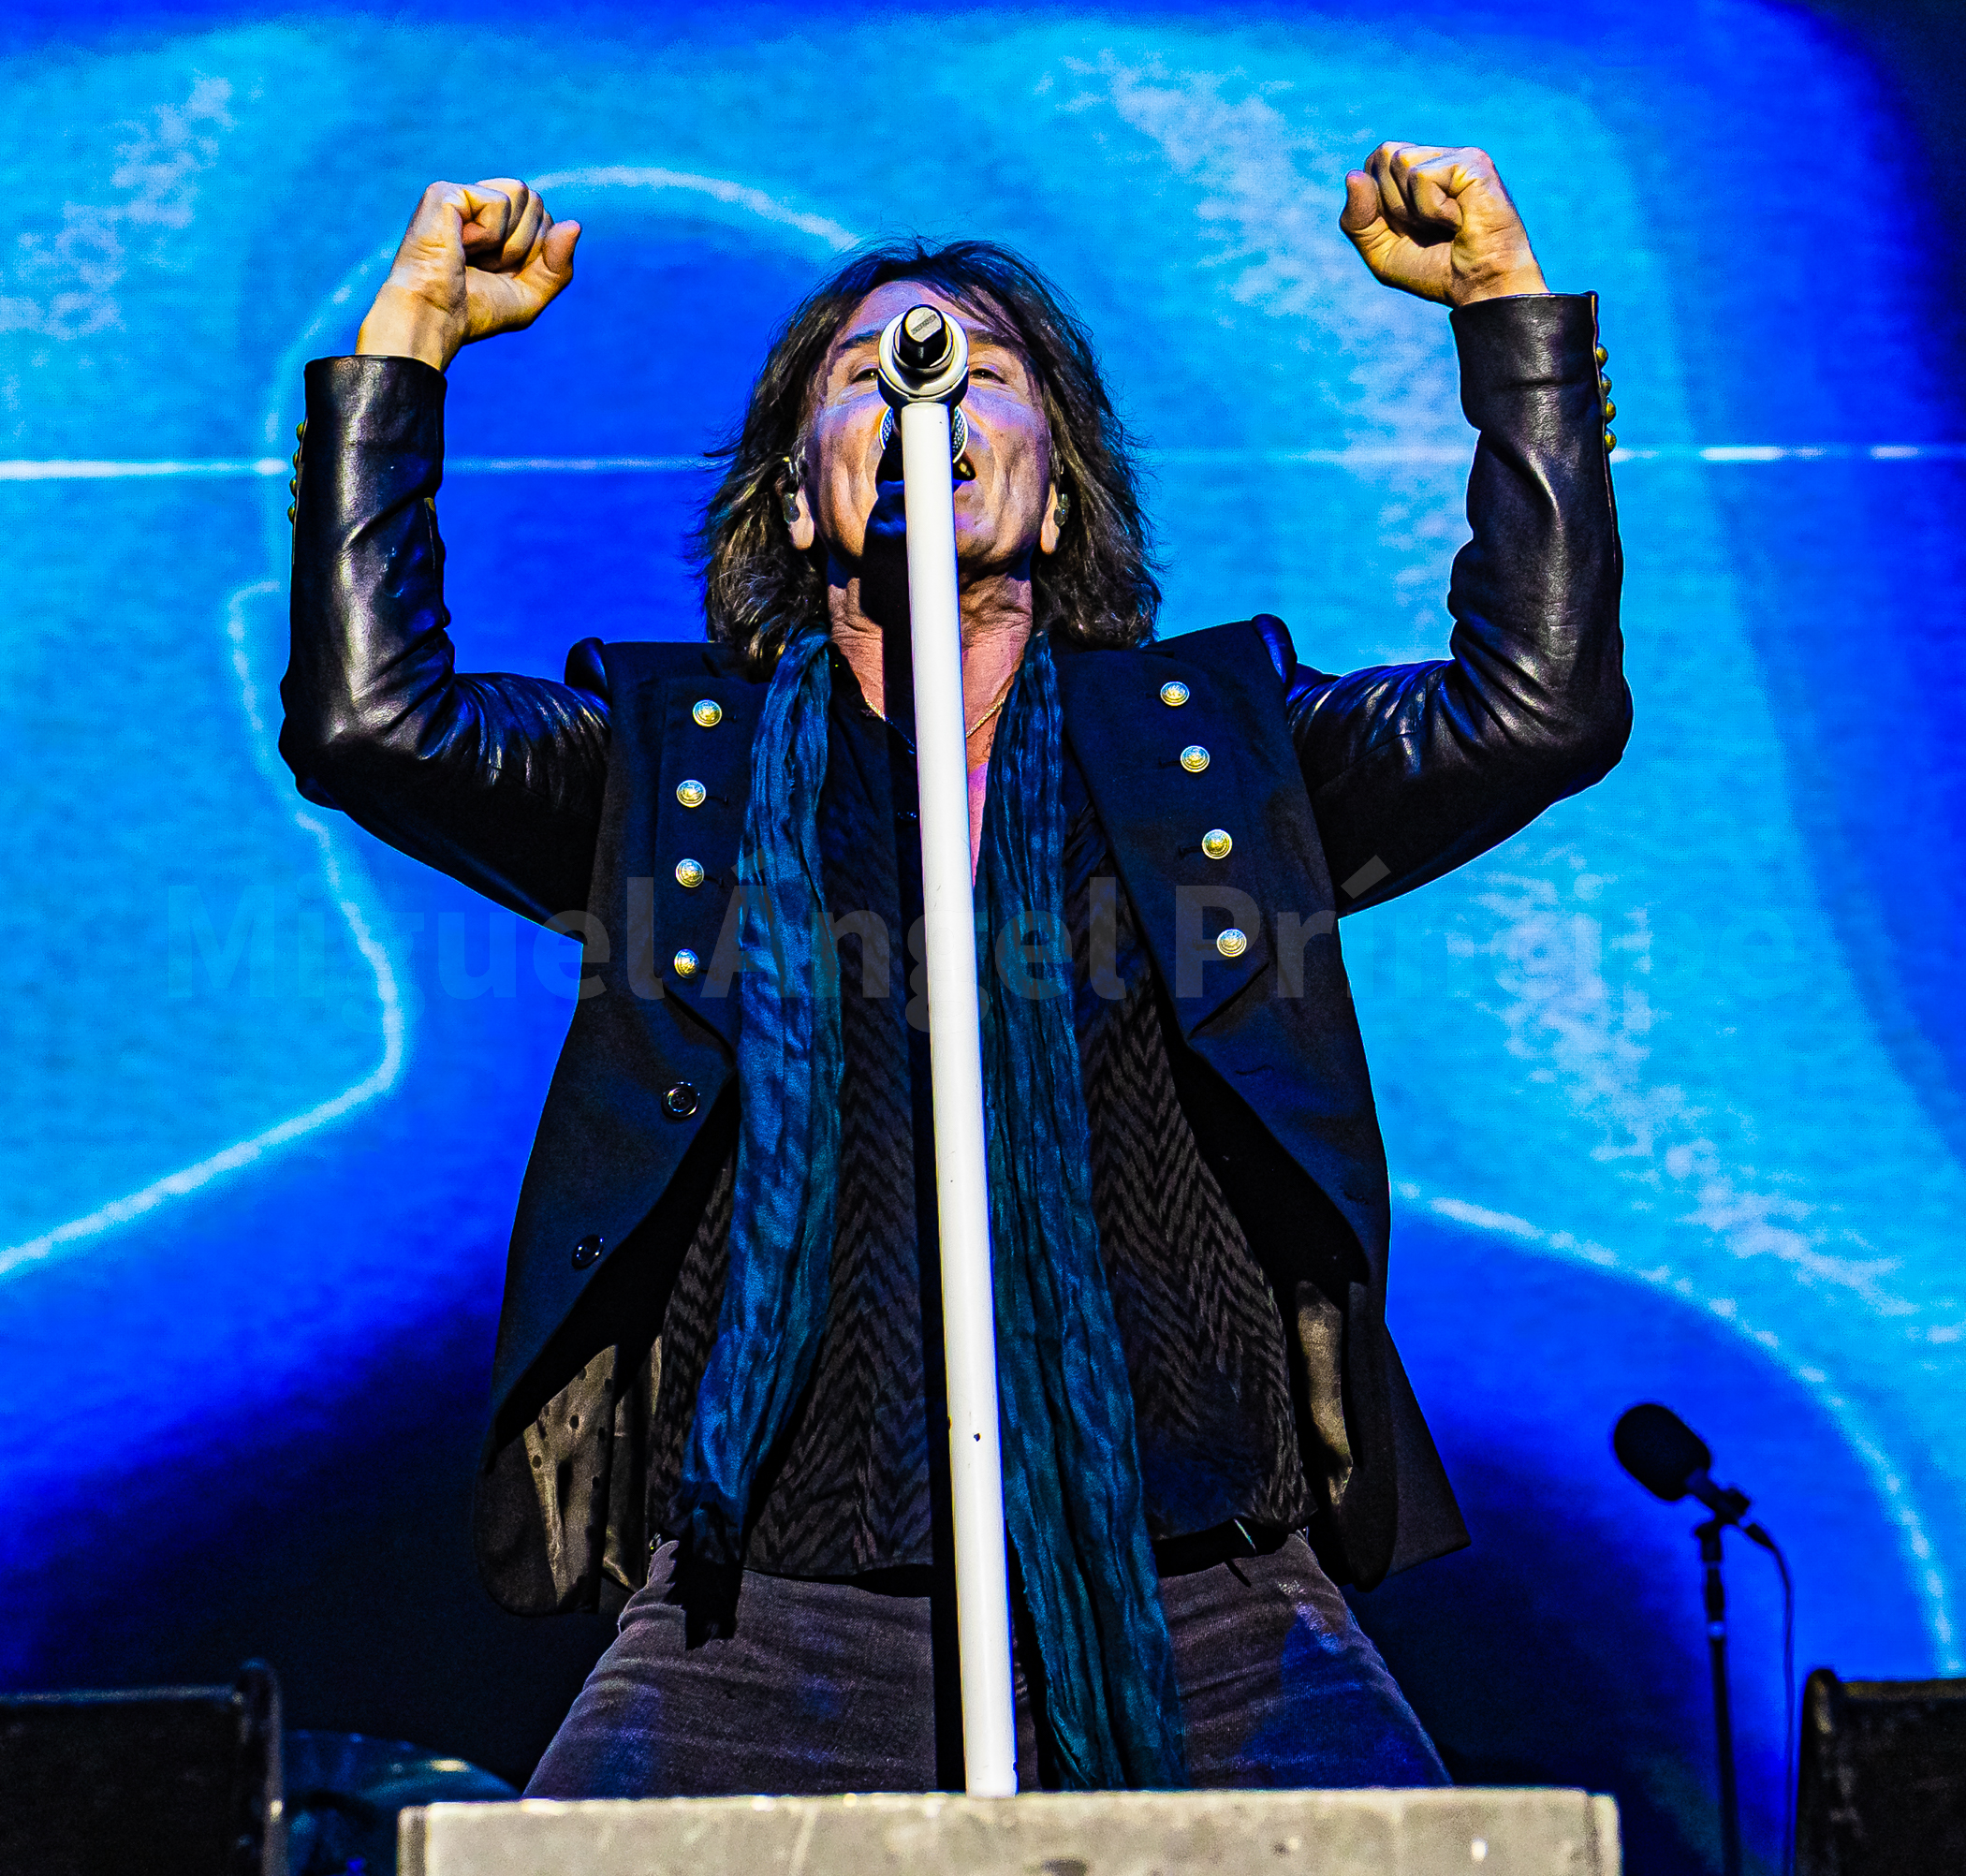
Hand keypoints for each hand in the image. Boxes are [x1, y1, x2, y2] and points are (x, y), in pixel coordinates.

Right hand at [356, 178, 579, 371]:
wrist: (434, 318)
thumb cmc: (474, 311)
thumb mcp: (530, 296)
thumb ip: (558, 266)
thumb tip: (574, 225)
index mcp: (496, 226)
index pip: (546, 221)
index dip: (535, 255)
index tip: (501, 275)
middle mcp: (478, 206)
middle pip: (538, 204)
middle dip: (524, 246)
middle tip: (486, 267)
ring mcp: (461, 196)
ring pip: (525, 195)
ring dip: (510, 241)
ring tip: (473, 256)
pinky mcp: (447, 191)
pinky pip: (500, 201)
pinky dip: (489, 233)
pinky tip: (459, 245)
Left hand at [1340, 144, 1545, 307]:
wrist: (1480, 287)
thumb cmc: (1437, 271)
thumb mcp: (1381, 253)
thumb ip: (1356, 219)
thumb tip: (1352, 175)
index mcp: (1416, 171)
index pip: (1370, 165)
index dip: (1375, 205)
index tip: (1408, 230)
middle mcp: (1437, 157)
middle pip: (1381, 156)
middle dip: (1392, 204)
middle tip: (1428, 227)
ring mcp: (1456, 156)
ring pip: (1399, 161)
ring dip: (1412, 207)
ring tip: (1445, 222)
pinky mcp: (1471, 161)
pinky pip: (1422, 176)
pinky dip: (1432, 209)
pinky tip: (1459, 219)